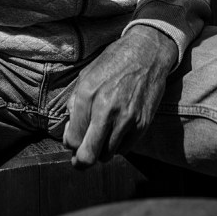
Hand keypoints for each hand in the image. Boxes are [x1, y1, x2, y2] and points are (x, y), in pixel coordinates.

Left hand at [63, 26, 177, 167]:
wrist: (146, 53)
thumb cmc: (113, 62)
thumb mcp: (87, 75)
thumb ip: (75, 104)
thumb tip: (70, 131)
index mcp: (87, 95)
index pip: (73, 139)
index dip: (70, 144)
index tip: (73, 141)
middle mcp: (106, 109)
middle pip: (88, 156)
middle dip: (81, 162)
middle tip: (79, 160)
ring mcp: (126, 118)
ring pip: (107, 155)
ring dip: (101, 150)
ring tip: (101, 137)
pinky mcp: (142, 124)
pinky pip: (125, 148)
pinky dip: (118, 145)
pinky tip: (116, 131)